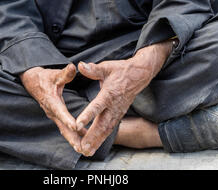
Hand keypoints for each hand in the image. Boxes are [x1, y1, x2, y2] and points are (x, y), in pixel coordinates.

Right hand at [20, 64, 84, 151]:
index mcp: (52, 101)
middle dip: (72, 138)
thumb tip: (73, 67)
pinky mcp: (56, 116)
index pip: (60, 111)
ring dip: (73, 140)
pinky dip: (72, 135)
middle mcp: (52, 110)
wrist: (33, 82)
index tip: (76, 127)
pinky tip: (81, 141)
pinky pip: (64, 128)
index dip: (68, 119)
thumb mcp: (55, 74)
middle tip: (82, 147)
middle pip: (63, 127)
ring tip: (84, 149)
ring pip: (64, 130)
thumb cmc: (45, 78)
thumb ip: (65, 73)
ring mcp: (53, 115)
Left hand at [76, 40, 172, 155]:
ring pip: (106, 129)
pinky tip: (94, 146)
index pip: (98, 105)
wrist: (139, 75)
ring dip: (96, 141)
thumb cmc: (120, 70)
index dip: (88, 115)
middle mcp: (114, 106)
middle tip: (82, 147)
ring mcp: (117, 112)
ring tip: (86, 151)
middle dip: (92, 136)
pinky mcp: (118, 115)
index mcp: (109, 93)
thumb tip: (80, 65)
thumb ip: (93, 69)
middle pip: (102, 123)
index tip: (78, 124)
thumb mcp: (107, 67)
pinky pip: (109, 129)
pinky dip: (102, 138)